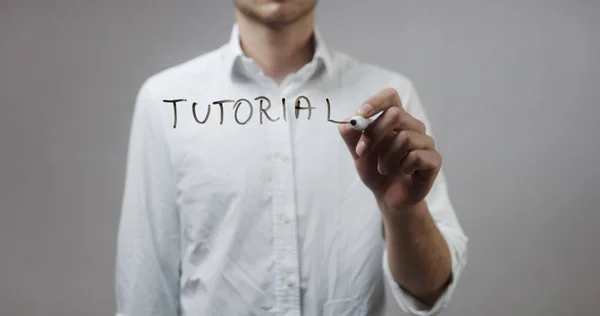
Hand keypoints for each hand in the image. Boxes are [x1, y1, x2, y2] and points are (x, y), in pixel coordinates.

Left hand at [338, 88, 441, 212]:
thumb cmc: (375, 170)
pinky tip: (403, 172)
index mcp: (395, 119)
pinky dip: (403, 167)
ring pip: (404, 138)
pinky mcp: (434, 160)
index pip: (390, 96)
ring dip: (386, 157)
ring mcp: (425, 142)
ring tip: (382, 168)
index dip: (375, 102)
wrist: (388, 197)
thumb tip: (347, 122)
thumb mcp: (357, 153)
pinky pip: (416, 156)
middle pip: (395, 114)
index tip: (360, 115)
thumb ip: (350, 136)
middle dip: (373, 134)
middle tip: (362, 152)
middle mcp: (413, 126)